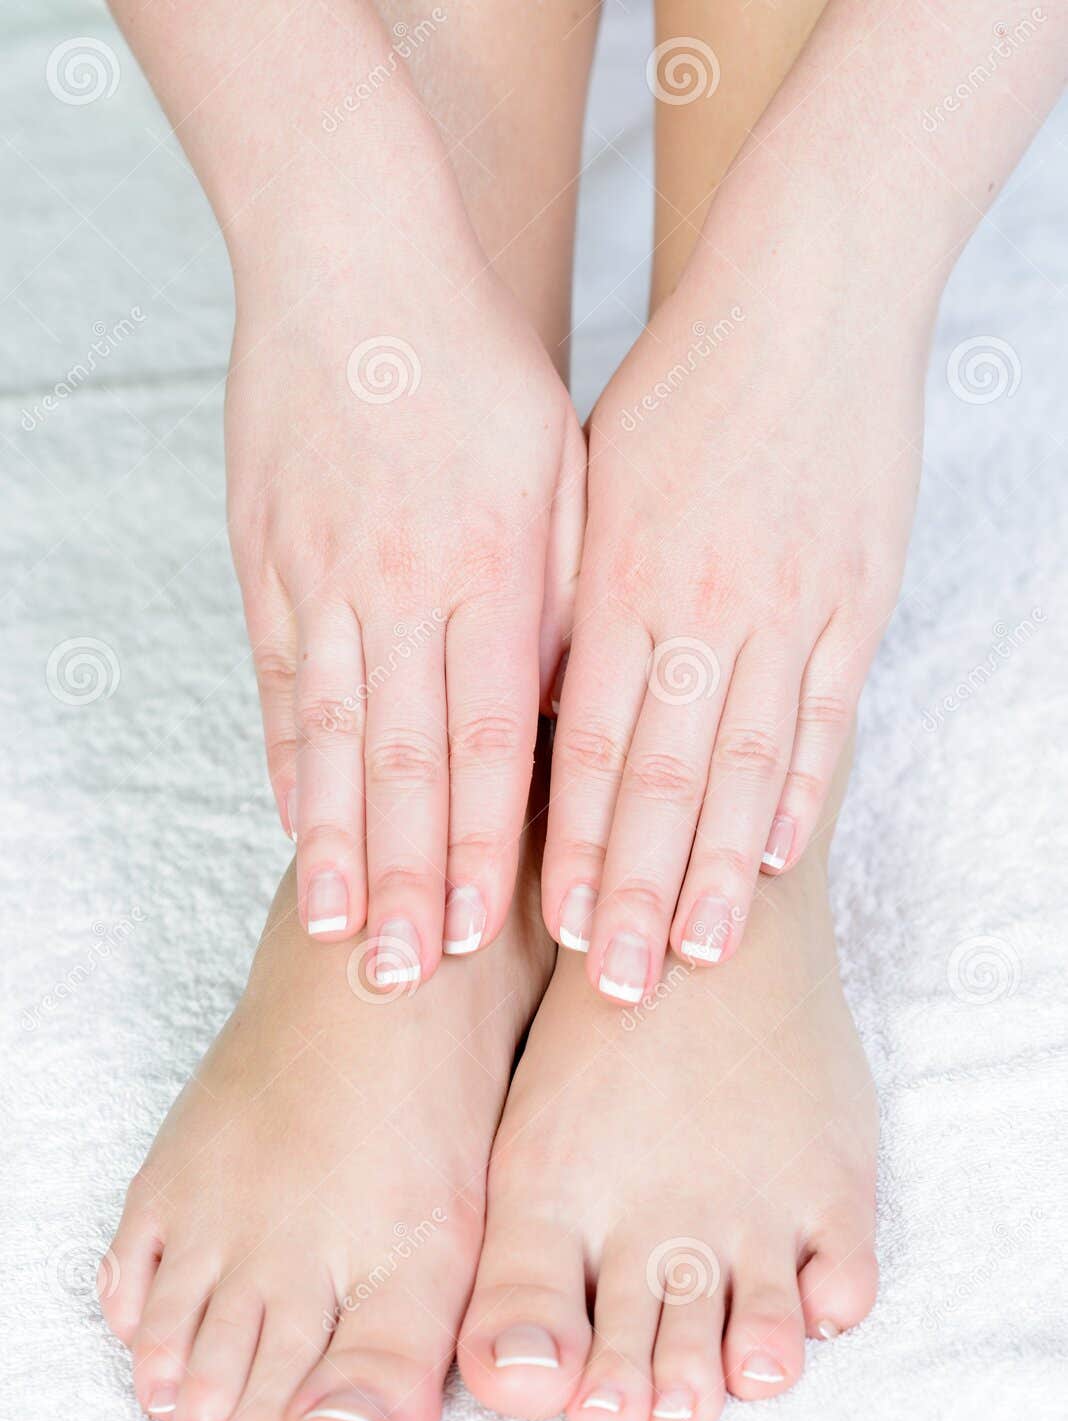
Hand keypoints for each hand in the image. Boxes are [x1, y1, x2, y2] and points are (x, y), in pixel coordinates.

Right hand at [227, 243, 583, 982]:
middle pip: (405, 760)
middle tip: (400, 973)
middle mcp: (400, 585)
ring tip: (334, 926)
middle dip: (406, 876)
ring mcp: (321, 575)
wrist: (351, 259)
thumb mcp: (555, 469)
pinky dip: (286, 758)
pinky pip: (277, 678)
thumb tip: (571, 708)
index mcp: (488, 567)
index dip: (486, 842)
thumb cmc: (476, 366)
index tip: (482, 930)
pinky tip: (294, 823)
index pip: (491, 737)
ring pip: (330, 734)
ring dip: (334, 841)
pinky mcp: (265, 559)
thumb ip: (561, 593)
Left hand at [544, 252, 923, 999]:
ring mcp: (788, 604)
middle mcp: (699, 602)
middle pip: (662, 774)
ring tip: (700, 951)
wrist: (808, 295)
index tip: (551, 925)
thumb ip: (569, 600)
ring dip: (721, 866)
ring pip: (747, 763)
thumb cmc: (681, 390)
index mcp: (621, 575)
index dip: (570, 840)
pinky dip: (803, 787)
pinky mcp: (859, 596)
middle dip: (637, 885)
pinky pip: (828, 712)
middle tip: (618, 981)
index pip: (585, 741)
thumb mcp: (595, 484)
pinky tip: (783, 855)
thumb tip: (526, 708)